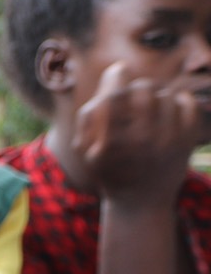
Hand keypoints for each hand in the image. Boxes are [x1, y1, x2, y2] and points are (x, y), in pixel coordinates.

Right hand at [72, 63, 210, 205]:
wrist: (140, 203)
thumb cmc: (108, 170)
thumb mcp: (85, 148)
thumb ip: (92, 111)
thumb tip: (117, 70)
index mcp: (111, 140)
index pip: (116, 93)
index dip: (117, 76)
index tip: (119, 72)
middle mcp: (141, 138)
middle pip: (144, 88)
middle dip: (138, 87)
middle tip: (136, 94)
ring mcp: (167, 140)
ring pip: (166, 95)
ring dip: (158, 96)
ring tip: (151, 108)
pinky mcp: (186, 141)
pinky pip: (187, 104)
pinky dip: (180, 101)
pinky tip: (170, 111)